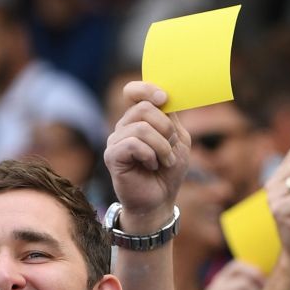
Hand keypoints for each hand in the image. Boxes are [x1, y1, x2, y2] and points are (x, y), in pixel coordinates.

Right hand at [104, 81, 188, 226]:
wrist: (159, 200)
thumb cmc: (168, 171)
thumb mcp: (177, 139)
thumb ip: (170, 117)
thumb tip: (164, 96)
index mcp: (139, 118)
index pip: (134, 91)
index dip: (147, 89)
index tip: (164, 99)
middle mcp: (124, 126)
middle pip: (143, 108)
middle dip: (166, 128)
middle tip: (171, 148)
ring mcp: (115, 140)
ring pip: (141, 128)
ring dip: (162, 146)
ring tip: (165, 161)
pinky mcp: (112, 156)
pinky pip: (133, 144)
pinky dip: (150, 155)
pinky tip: (151, 166)